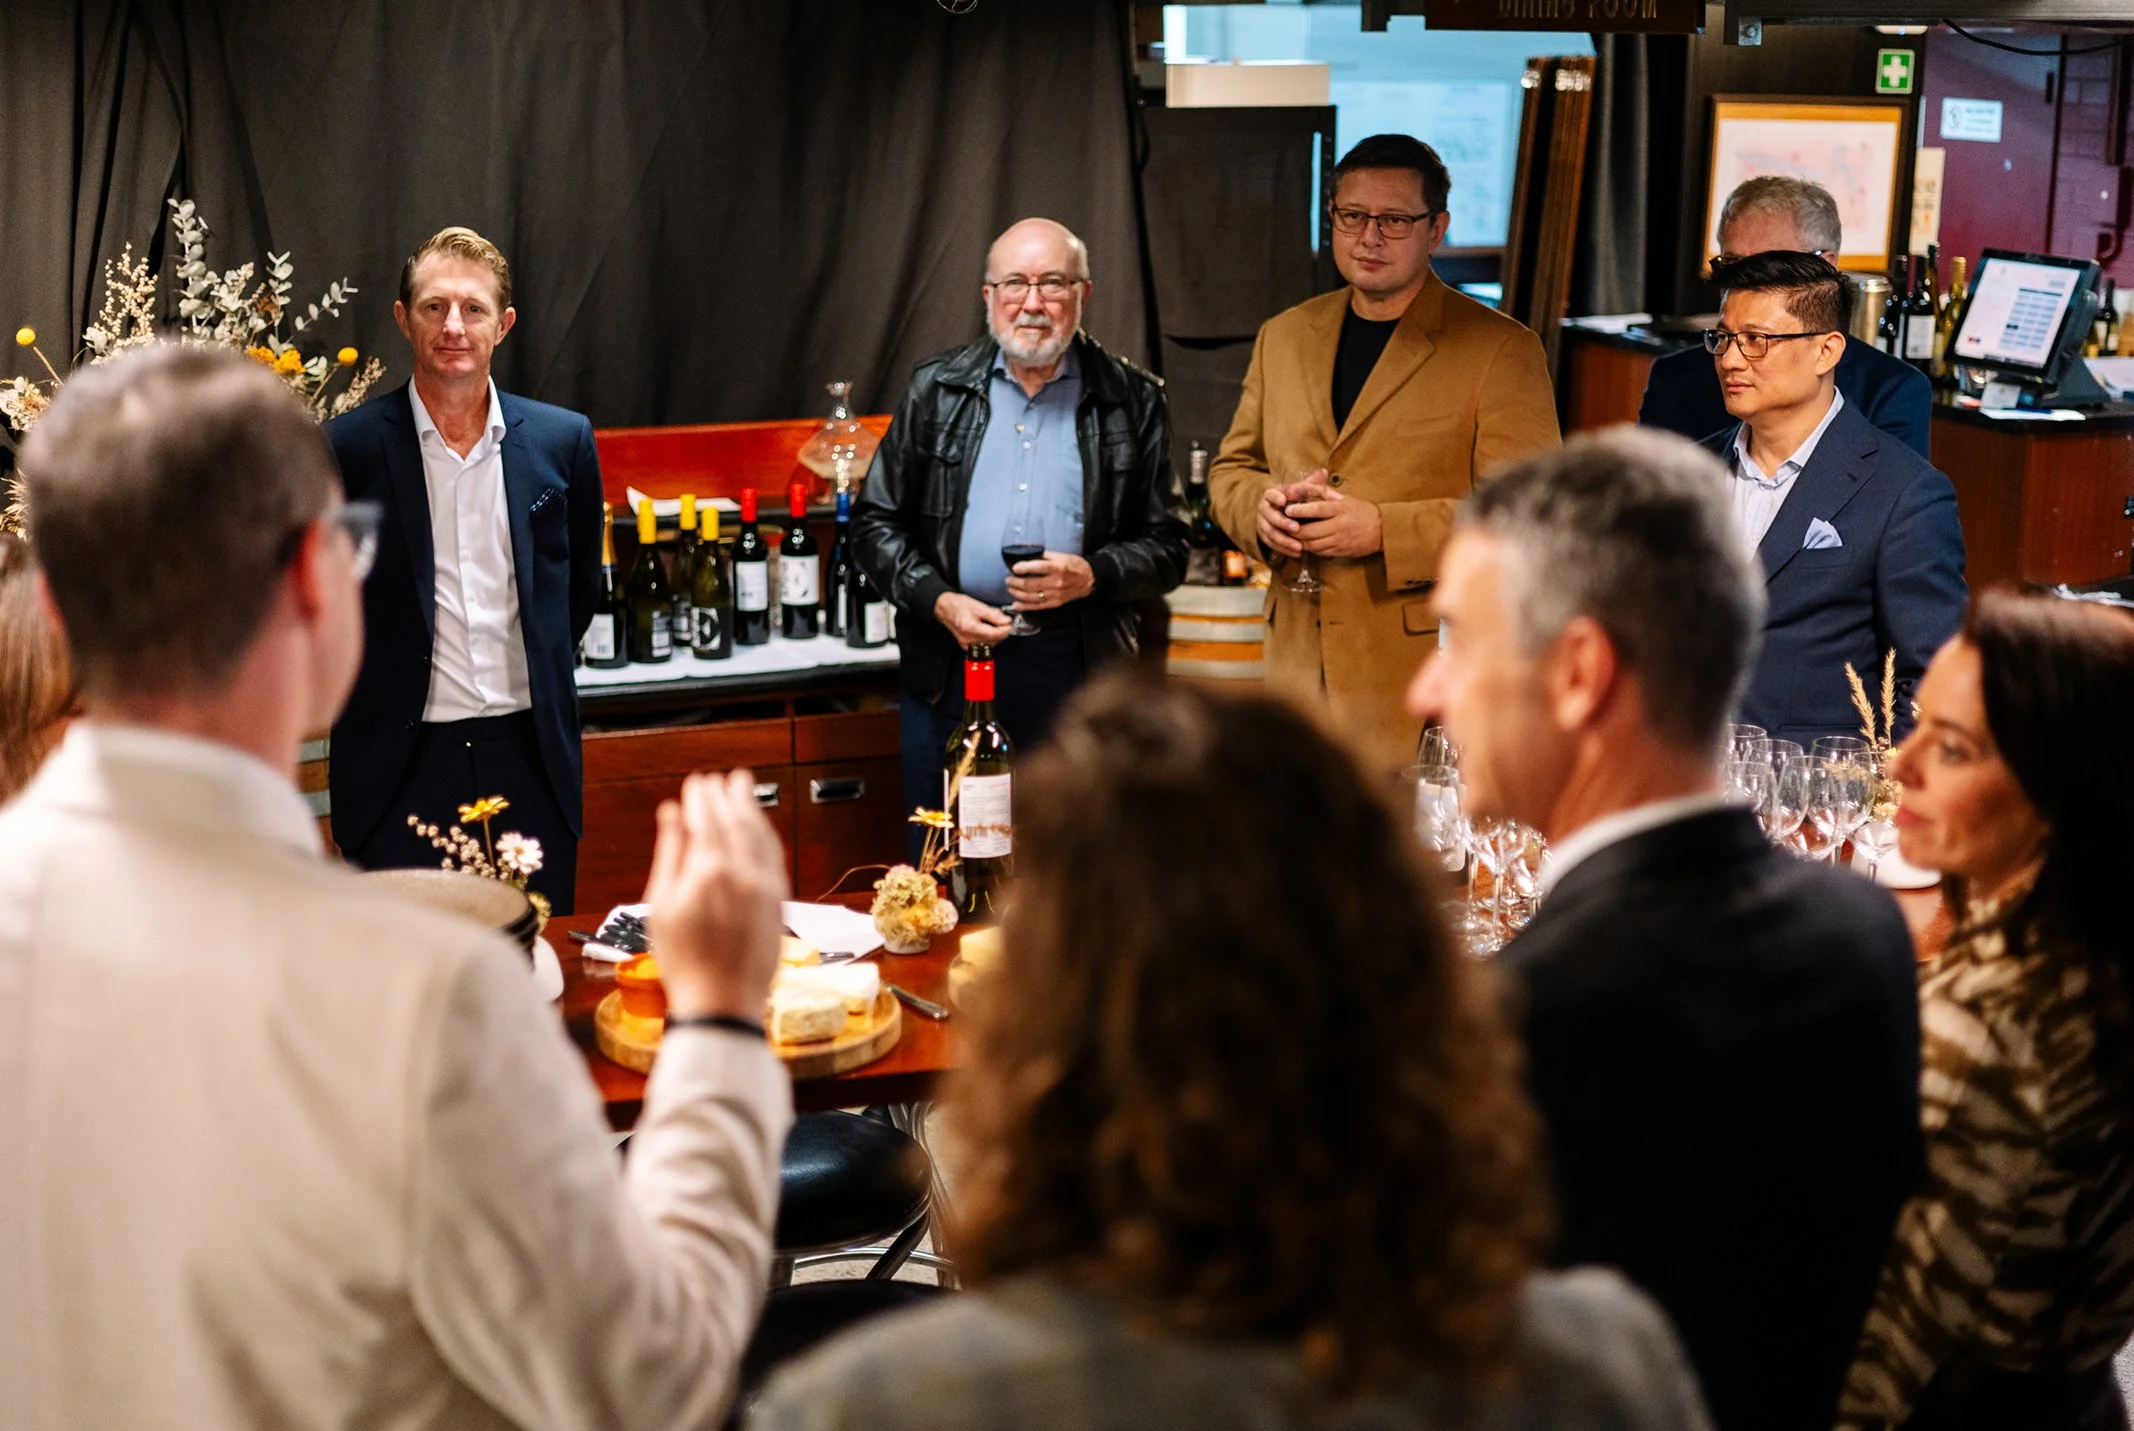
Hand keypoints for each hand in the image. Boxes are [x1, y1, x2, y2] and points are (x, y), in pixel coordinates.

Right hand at [643, 769, 789, 1020]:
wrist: (723, 1002)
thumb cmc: (684, 961)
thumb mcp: (662, 906)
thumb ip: (670, 854)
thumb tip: (671, 814)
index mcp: (709, 870)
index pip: (706, 819)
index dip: (701, 797)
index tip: (696, 782)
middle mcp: (743, 872)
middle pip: (736, 820)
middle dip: (728, 795)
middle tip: (722, 778)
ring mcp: (766, 885)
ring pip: (761, 834)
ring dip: (752, 808)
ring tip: (744, 788)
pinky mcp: (780, 900)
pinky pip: (775, 854)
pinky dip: (766, 834)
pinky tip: (760, 828)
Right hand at [934, 592, 1015, 646]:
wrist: (945, 608)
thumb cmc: (958, 605)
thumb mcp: (978, 606)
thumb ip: (993, 614)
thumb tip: (1006, 621)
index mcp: (970, 627)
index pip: (994, 634)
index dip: (1005, 630)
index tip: (1009, 624)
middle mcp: (967, 638)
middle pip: (992, 640)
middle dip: (1001, 632)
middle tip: (1004, 622)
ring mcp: (966, 644)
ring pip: (989, 644)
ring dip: (995, 636)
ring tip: (994, 624)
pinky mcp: (966, 645)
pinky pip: (982, 645)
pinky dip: (988, 638)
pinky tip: (987, 630)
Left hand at [1004, 551, 1094, 610]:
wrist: (1088, 580)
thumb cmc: (1074, 566)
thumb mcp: (1061, 555)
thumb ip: (1044, 556)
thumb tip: (1027, 556)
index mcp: (1058, 567)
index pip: (1038, 567)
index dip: (1023, 568)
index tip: (1014, 568)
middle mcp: (1056, 582)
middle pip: (1031, 584)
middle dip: (1015, 582)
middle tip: (1008, 579)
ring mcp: (1055, 594)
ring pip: (1031, 596)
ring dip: (1017, 593)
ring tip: (1010, 589)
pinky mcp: (1055, 603)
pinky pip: (1037, 606)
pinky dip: (1024, 606)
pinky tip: (1016, 604)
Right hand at [1255, 473, 1317, 559]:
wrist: (1279, 510)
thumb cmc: (1294, 499)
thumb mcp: (1300, 489)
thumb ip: (1311, 483)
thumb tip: (1324, 472)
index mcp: (1271, 495)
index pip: (1270, 494)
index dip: (1275, 497)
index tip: (1283, 500)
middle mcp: (1264, 509)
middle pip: (1270, 516)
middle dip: (1282, 523)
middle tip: (1296, 528)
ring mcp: (1262, 523)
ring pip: (1270, 533)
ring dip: (1284, 540)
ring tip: (1300, 546)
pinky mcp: (1264, 536)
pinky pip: (1272, 545)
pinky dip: (1284, 549)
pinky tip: (1297, 553)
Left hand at [1286, 484, 1382, 558]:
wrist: (1383, 530)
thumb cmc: (1362, 511)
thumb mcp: (1345, 498)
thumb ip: (1324, 492)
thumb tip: (1305, 486)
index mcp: (1340, 510)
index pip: (1317, 509)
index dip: (1300, 511)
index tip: (1288, 509)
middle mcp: (1339, 526)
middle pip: (1310, 531)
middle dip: (1294, 530)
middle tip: (1283, 526)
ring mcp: (1339, 541)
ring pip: (1312, 544)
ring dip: (1299, 541)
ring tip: (1290, 535)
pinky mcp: (1340, 552)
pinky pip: (1320, 552)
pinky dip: (1310, 548)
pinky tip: (1304, 543)